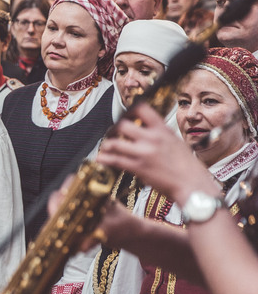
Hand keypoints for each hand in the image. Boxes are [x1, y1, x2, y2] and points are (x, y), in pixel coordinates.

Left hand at [96, 103, 214, 203]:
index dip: (130, 108)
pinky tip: (101, 158)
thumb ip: (160, 134)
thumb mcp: (177, 142)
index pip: (142, 109)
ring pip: (115, 143)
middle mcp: (152, 139)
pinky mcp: (138, 168)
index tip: (124, 112)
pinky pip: (116, 160)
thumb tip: (148, 128)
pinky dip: (105, 159)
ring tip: (106, 146)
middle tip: (112, 133)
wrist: (193, 185)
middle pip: (123, 125)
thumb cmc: (188, 166)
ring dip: (107, 144)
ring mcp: (144, 153)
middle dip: (115, 129)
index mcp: (163, 130)